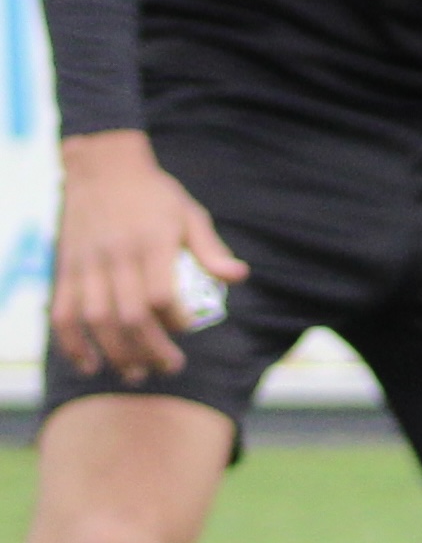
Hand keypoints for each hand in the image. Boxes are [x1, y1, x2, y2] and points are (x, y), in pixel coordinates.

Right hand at [52, 130, 242, 381]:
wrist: (102, 170)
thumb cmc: (155, 196)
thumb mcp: (190, 215)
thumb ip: (211, 250)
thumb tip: (239, 277)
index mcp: (151, 243)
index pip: (160, 295)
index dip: (175, 320)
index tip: (187, 329)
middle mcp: (116, 257)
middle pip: (130, 316)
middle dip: (150, 348)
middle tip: (170, 366)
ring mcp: (86, 265)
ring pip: (96, 320)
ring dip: (116, 353)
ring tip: (136, 373)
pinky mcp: (65, 270)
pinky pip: (62, 313)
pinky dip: (71, 343)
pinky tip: (88, 364)